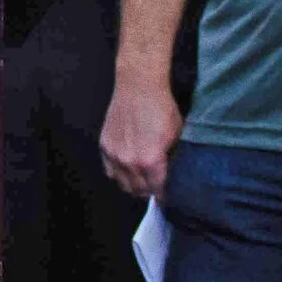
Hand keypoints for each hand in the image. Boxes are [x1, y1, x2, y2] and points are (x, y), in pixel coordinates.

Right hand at [100, 74, 181, 199]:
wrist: (139, 86)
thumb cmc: (161, 107)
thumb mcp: (177, 135)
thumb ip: (172, 159)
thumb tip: (171, 173)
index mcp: (150, 162)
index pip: (158, 191)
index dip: (165, 195)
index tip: (168, 195)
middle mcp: (130, 163)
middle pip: (139, 191)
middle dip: (149, 191)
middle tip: (156, 186)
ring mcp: (114, 155)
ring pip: (122, 184)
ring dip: (133, 186)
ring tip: (141, 179)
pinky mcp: (105, 146)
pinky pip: (109, 171)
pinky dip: (118, 174)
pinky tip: (127, 169)